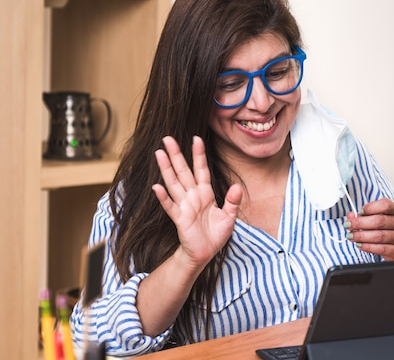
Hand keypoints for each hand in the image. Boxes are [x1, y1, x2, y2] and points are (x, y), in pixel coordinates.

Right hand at [152, 136, 242, 270]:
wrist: (204, 254)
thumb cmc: (215, 234)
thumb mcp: (229, 217)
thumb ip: (232, 201)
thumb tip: (236, 186)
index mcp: (205, 193)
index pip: (201, 169)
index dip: (199, 155)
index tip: (196, 138)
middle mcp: (193, 196)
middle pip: (183, 171)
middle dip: (176, 155)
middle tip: (168, 138)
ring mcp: (184, 206)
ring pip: (173, 183)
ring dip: (166, 169)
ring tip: (159, 154)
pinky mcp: (180, 219)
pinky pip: (170, 206)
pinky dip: (163, 197)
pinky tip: (157, 187)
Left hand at [345, 198, 393, 260]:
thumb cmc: (391, 229)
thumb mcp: (382, 217)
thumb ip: (367, 214)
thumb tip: (351, 216)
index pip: (385, 205)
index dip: (369, 208)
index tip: (358, 212)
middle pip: (379, 221)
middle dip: (360, 223)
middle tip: (349, 225)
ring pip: (378, 236)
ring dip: (361, 236)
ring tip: (351, 236)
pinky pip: (380, 248)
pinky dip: (367, 246)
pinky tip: (359, 244)